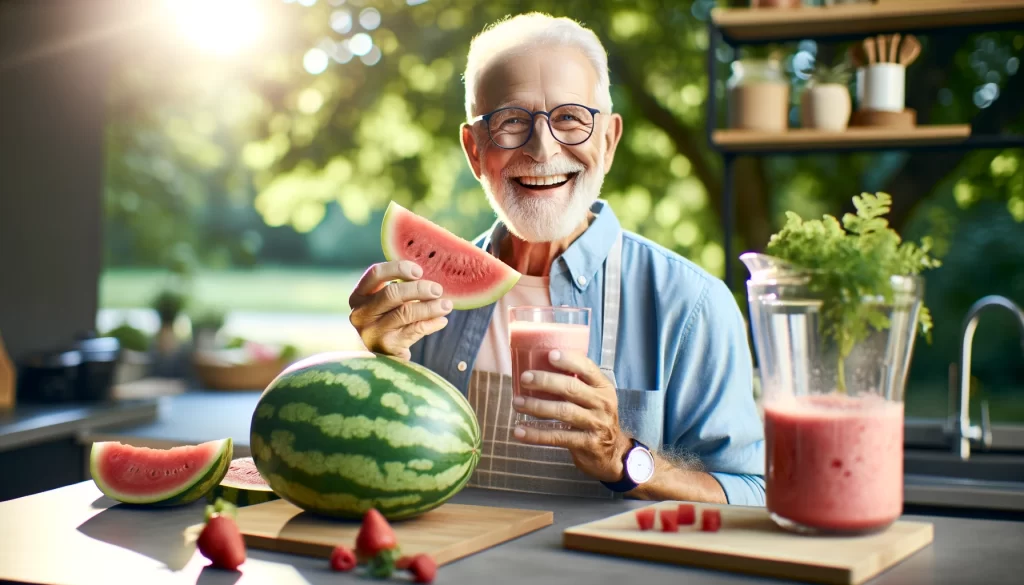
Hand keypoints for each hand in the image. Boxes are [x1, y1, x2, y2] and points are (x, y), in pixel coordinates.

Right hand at [348, 261, 452, 359]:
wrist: (381, 356)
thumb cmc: (386, 320)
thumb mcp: (384, 303)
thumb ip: (399, 288)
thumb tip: (430, 278)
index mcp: (358, 296)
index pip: (375, 274)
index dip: (398, 268)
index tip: (419, 271)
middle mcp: (361, 313)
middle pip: (392, 293)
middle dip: (419, 289)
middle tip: (438, 289)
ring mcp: (372, 332)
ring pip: (405, 313)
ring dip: (430, 307)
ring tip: (447, 305)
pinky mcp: (387, 347)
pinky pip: (414, 330)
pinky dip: (431, 324)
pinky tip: (442, 320)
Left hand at [511, 350, 631, 482]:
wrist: (612, 452)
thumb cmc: (595, 416)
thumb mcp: (595, 397)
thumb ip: (577, 382)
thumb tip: (541, 363)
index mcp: (603, 387)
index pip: (588, 369)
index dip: (569, 360)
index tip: (550, 355)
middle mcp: (602, 404)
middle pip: (572, 388)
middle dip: (546, 381)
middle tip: (525, 378)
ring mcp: (595, 424)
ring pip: (563, 412)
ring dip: (537, 406)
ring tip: (517, 403)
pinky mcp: (586, 443)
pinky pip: (558, 437)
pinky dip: (536, 434)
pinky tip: (519, 431)